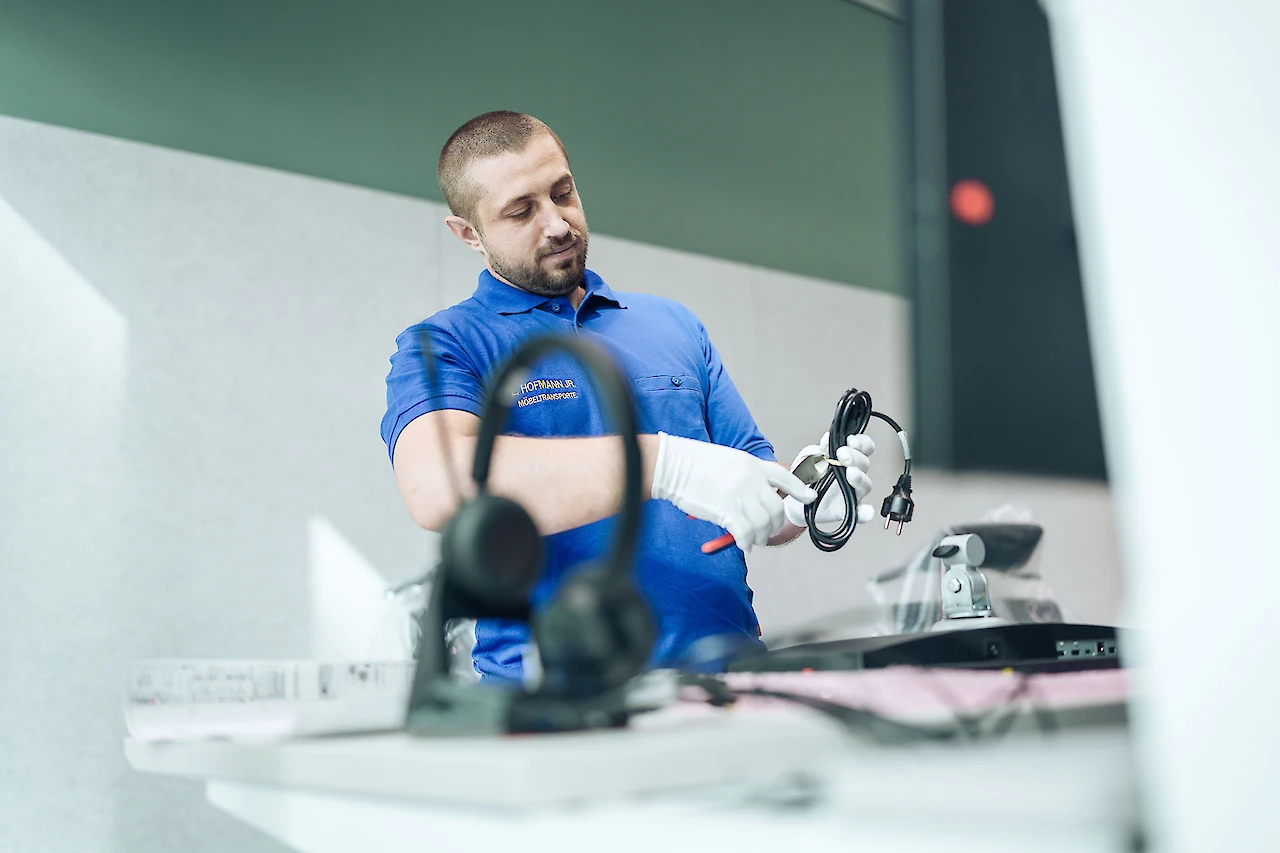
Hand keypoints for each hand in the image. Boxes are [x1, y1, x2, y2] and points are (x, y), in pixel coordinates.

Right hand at [651, 432, 815, 551]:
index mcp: (752, 465)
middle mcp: (751, 480)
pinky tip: (743, 544)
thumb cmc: (694, 462)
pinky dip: (747, 542)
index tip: (809, 498)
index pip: (784, 478)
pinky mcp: (726, 511)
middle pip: (776, 509)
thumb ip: (746, 475)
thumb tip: (754, 495)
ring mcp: (740, 495)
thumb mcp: (729, 460)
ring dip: (761, 537)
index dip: (799, 489)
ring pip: (763, 524)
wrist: (673, 464)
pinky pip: (746, 533)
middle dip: (774, 525)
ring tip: (754, 540)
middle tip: (767, 532)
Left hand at [782, 432, 875, 527]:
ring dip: (860, 478)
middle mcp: (853, 474)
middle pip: (864, 463)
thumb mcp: (808, 458)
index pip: (862, 447)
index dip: (860, 442)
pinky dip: (865, 513)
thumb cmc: (806, 477)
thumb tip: (827, 439)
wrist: (794, 500)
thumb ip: (818, 450)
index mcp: (846, 459)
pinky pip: (860, 513)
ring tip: (850, 474)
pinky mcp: (847, 510)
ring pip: (865, 485)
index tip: (851, 440)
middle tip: (843, 455)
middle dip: (855, 457)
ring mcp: (851, 492)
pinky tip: (866, 511)